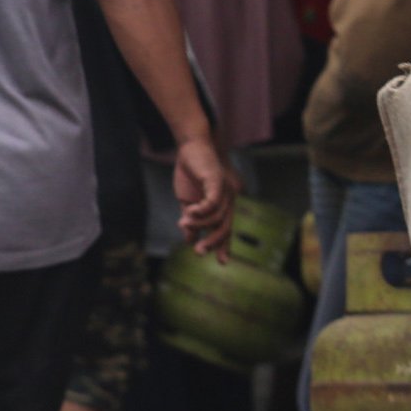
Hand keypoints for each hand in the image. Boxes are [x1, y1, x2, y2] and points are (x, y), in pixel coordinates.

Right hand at [173, 135, 238, 257]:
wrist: (191, 148)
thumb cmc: (190, 173)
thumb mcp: (187, 201)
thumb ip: (189, 219)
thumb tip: (189, 238)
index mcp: (221, 207)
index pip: (225, 230)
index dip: (224, 246)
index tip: (222, 263)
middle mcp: (227, 201)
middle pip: (225, 228)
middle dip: (212, 242)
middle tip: (198, 251)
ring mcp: (225, 192)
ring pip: (216, 217)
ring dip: (199, 223)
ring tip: (183, 222)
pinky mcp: (217, 182)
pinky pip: (213, 202)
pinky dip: (201, 210)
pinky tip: (189, 212)